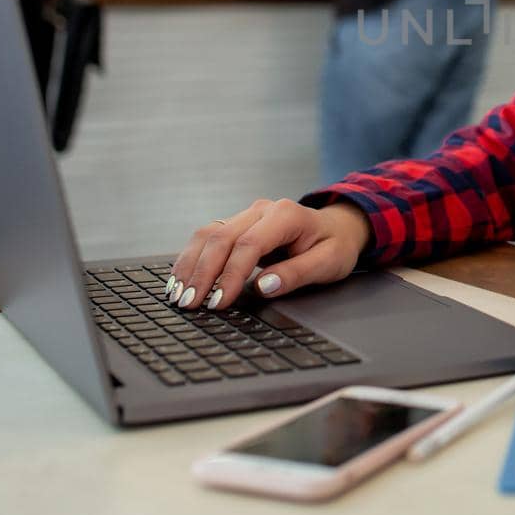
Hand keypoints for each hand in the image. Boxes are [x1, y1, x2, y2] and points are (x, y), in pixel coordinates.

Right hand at [167, 199, 371, 310]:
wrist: (337, 228)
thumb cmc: (334, 246)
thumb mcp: (328, 263)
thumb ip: (297, 274)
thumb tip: (264, 286)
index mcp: (286, 215)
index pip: (249, 244)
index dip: (231, 275)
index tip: (219, 303)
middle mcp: (262, 210)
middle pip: (221, 237)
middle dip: (203, 273)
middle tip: (190, 304)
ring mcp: (247, 215)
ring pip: (208, 234)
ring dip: (190, 265)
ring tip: (178, 295)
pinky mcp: (237, 224)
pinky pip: (208, 238)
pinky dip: (192, 259)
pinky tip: (181, 280)